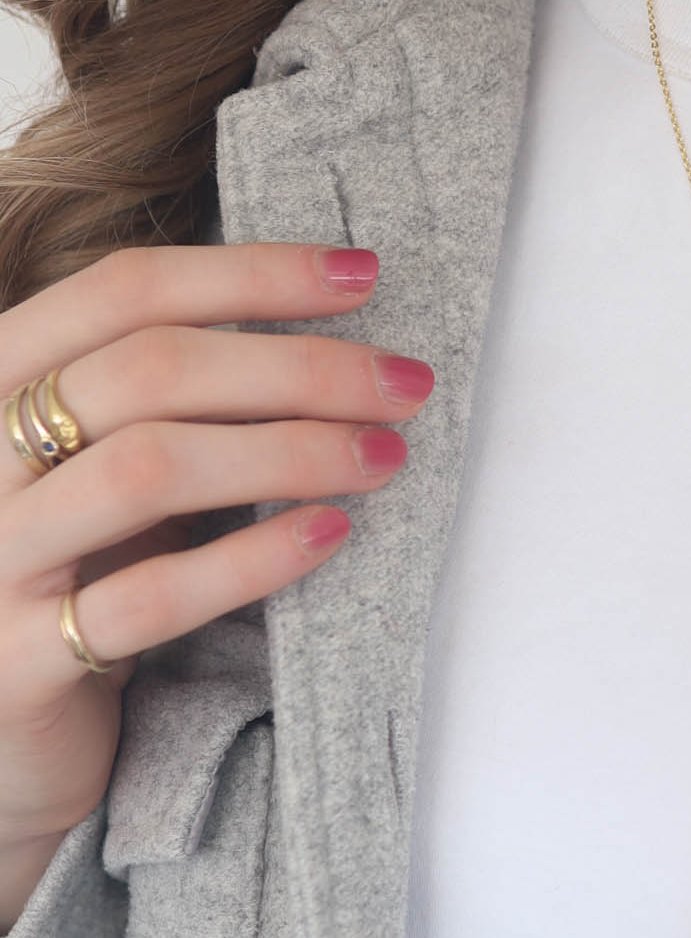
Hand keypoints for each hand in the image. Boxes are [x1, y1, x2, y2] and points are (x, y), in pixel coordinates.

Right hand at [0, 243, 431, 878]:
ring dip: (290, 451)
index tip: (365, 275)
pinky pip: (144, 598)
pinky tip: (329, 532)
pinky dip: (250, 559)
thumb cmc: (83, 562)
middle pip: (149, 368)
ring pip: (147, 468)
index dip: (253, 272)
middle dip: (300, 366)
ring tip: (385, 456)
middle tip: (405, 385)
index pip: (127, 287)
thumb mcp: (116, 454)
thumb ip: (184, 389)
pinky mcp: (13, 665)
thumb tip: (343, 326)